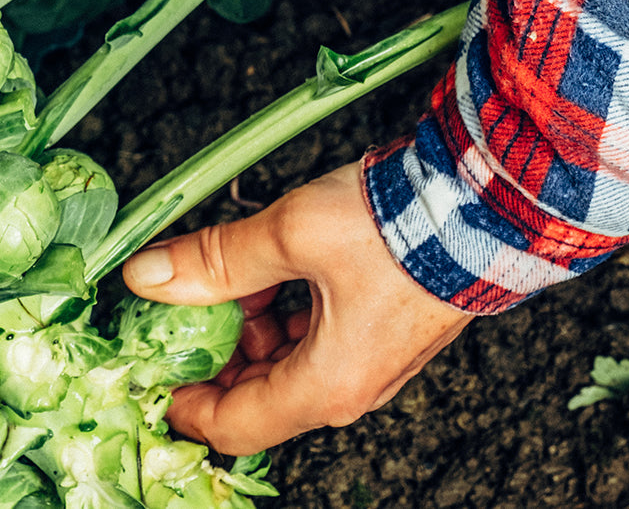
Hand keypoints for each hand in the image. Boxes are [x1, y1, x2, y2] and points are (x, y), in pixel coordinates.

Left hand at [121, 161, 471, 454]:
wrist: (483, 200)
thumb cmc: (399, 227)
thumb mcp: (290, 234)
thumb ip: (215, 259)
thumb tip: (148, 276)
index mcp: (326, 386)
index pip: (232, 426)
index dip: (181, 403)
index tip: (146, 368)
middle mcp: (349, 385)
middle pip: (256, 392)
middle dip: (210, 352)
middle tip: (172, 309)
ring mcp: (368, 357)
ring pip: (283, 358)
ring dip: (244, 321)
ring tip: (219, 272)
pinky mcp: (380, 324)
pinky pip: (313, 334)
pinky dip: (279, 306)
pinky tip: (263, 265)